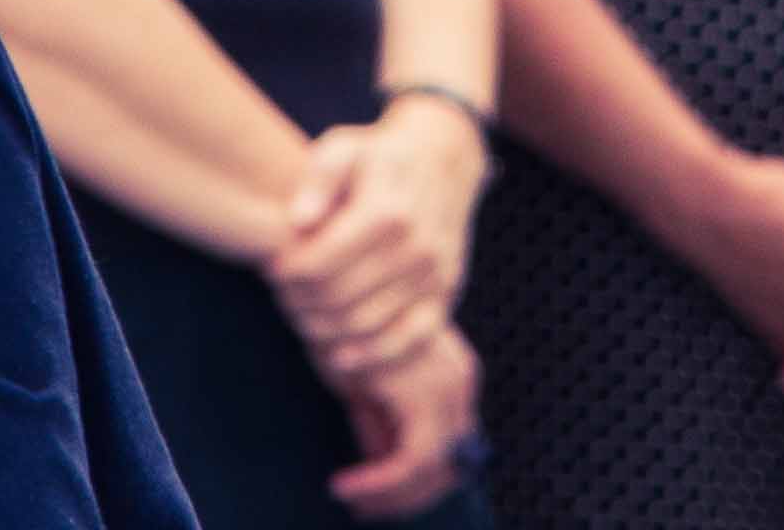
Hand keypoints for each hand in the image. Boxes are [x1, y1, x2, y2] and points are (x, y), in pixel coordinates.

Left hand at [268, 102, 488, 379]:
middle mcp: (415, 247)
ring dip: (324, 329)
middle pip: (339, 298)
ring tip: (301, 314)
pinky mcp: (444, 294)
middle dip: (299, 303)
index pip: (320, 262)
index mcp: (386, 211)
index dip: (287, 273)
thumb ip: (318, 179)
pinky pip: (408, 340)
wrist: (442, 161)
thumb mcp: (344, 147)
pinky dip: (372, 356)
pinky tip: (339, 355)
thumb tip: (299, 222)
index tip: (271, 267)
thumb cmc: (379, 156)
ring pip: (366, 324)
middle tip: (281, 295)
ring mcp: (432, 275)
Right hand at [322, 320, 483, 521]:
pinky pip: (412, 463)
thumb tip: (380, 465)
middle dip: (407, 498)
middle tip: (363, 510)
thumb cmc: (337, 318)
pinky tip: (346, 487)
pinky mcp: (421, 395)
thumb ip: (378, 420)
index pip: (454, 449)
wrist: (323, 278)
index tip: (373, 501)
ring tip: (353, 500)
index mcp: (456, 371)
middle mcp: (460, 378)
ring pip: (435, 471)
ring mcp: (446, 386)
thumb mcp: (361, 378)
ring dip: (393, 496)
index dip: (417, 485)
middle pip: (451, 466)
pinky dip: (380, 483)